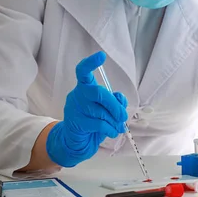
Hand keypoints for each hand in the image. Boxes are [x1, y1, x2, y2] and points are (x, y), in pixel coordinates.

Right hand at [46, 51, 127, 166]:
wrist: (77, 140)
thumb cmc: (93, 119)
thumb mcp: (106, 108)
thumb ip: (114, 101)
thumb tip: (120, 103)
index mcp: (85, 86)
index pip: (83, 71)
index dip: (91, 63)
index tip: (101, 56)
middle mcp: (77, 94)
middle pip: (98, 92)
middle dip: (115, 105)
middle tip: (123, 116)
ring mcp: (74, 108)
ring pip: (101, 111)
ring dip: (114, 121)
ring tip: (118, 126)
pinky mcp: (76, 123)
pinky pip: (99, 124)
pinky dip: (110, 129)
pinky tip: (112, 132)